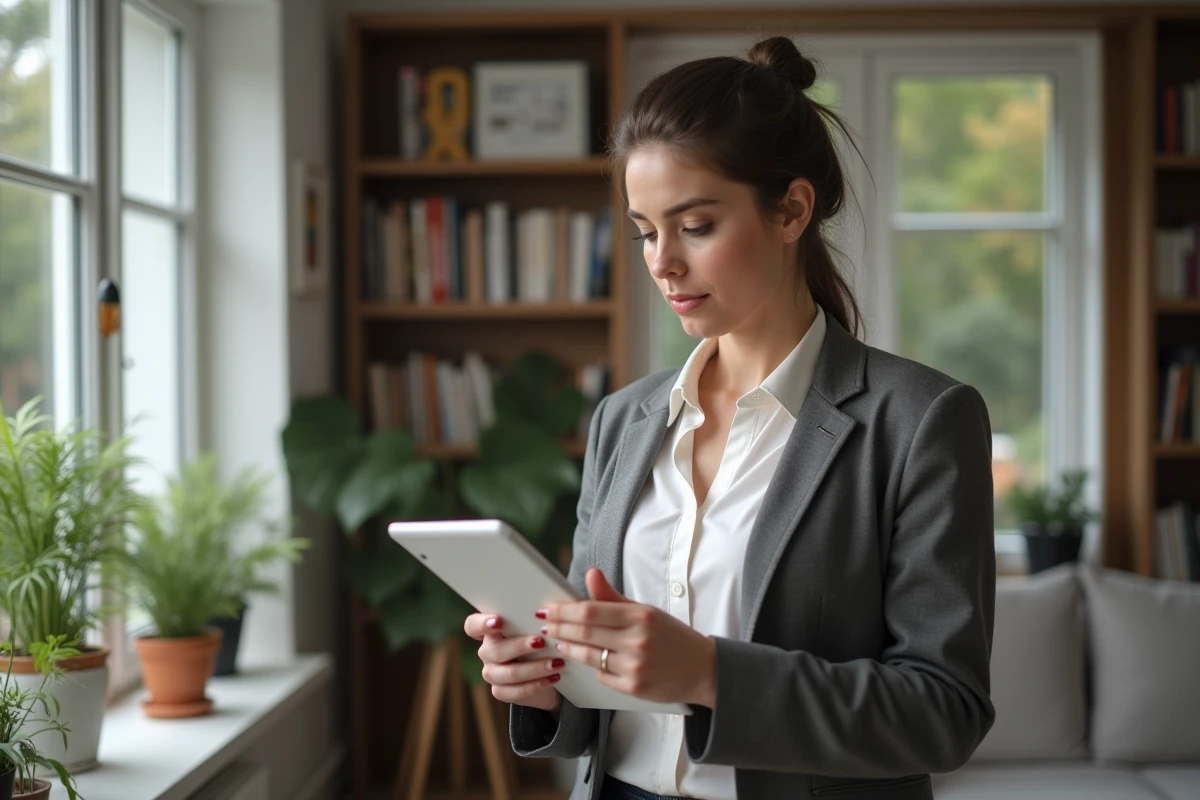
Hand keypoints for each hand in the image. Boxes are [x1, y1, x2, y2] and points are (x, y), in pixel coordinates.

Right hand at [464, 612, 562, 712]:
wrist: (543, 673)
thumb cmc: (538, 641)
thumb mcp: (535, 629)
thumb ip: (532, 622)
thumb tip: (544, 615)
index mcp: (490, 631)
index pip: (473, 625)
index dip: (482, 623)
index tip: (498, 622)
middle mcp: (487, 651)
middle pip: (496, 650)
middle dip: (520, 646)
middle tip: (541, 643)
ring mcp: (491, 673)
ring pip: (510, 673)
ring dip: (536, 668)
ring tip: (557, 663)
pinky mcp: (500, 691)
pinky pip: (517, 691)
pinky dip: (538, 684)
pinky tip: (553, 678)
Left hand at [539, 568, 715, 707]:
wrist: (703, 669)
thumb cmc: (672, 637)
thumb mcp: (647, 611)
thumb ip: (613, 597)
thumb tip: (590, 574)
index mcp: (640, 616)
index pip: (591, 611)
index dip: (564, 611)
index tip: (549, 609)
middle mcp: (637, 641)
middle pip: (585, 633)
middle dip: (560, 628)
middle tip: (546, 624)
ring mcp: (635, 666)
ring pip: (589, 656)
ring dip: (569, 648)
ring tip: (559, 642)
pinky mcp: (634, 688)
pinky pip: (602, 676)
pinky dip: (591, 667)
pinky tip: (585, 659)